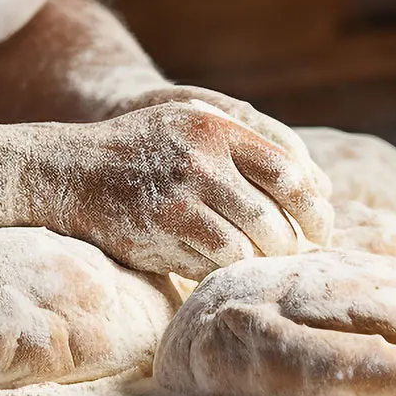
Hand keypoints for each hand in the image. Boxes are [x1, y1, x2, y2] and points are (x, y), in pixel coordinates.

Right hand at [30, 100, 333, 278]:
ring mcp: (180, 200)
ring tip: (261, 261)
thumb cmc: (146, 151)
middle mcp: (202, 161)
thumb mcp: (195, 125)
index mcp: (217, 129)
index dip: (315, 207)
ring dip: (261, 262)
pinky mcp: (162, 234)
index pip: (289, 172)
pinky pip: (214, 264)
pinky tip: (224, 264)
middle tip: (295, 254)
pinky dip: (227, 270)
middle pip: (274, 218)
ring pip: (248, 248)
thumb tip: (322, 186)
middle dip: (292, 244)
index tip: (322, 226)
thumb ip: (252, 146)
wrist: (72, 172)